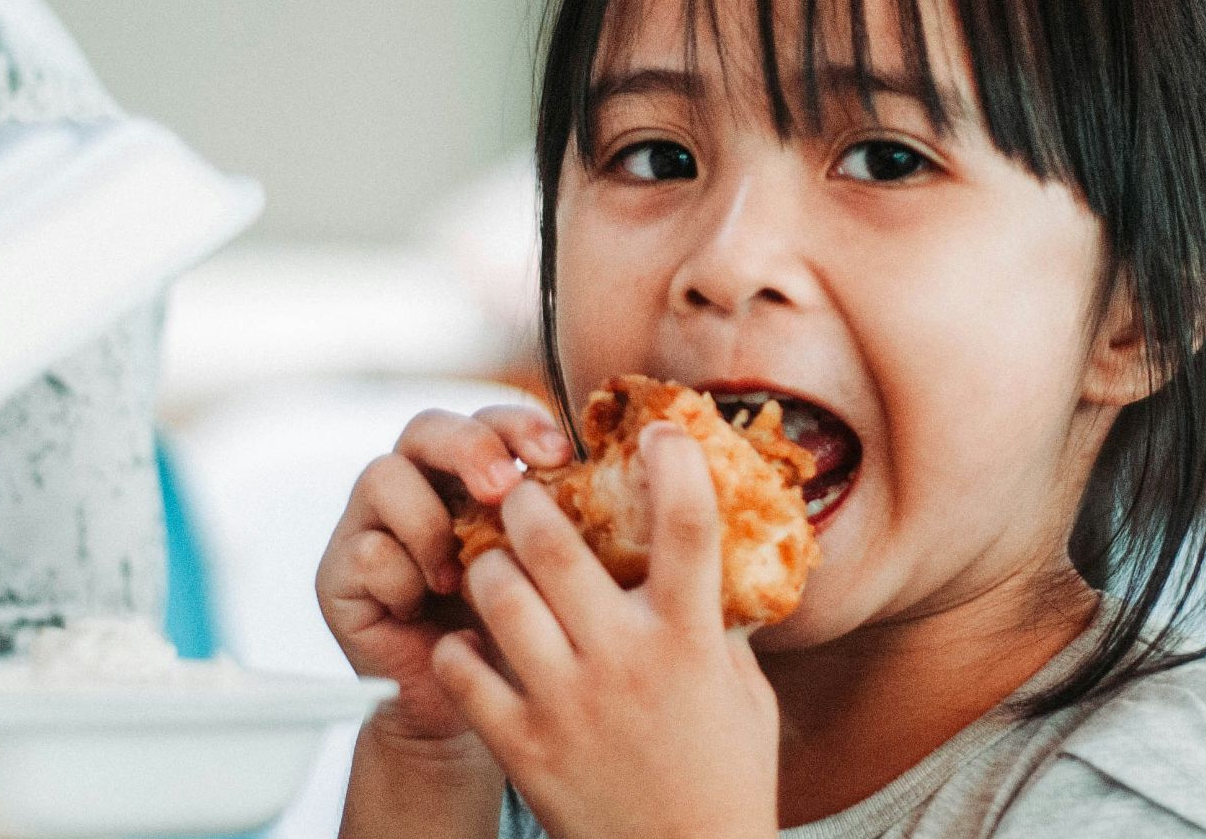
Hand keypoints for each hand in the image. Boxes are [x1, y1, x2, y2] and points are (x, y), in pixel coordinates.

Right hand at [317, 404, 571, 745]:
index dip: (520, 425)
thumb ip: (564, 522)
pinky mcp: (338, 574)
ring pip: (382, 476)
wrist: (465, 714)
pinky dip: (402, 578)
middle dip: (469, 448)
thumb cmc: (518, 637)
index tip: (561, 456)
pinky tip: (425, 609)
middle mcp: (418, 488)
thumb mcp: (551, 573)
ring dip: (429, 520)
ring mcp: (371, 526)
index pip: (489, 420)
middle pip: (426, 428)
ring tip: (457, 573)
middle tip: (503, 488)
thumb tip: (620, 481)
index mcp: (472, 477)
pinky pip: (365, 551)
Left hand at [434, 422, 779, 838]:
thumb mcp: (744, 693)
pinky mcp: (523, 745)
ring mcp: (567, 702)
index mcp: (690, 640)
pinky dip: (462, 647)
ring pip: (497, 594)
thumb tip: (718, 559)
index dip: (673, 461)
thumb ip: (721, 625)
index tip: (658, 428)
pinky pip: (465, 670)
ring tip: (494, 565)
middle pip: (555, 543)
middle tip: (525, 494)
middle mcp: (625, 661)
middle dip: (530, 503)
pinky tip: (475, 645)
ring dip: (490, 566)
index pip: (687, 526)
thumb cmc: (723, 778)